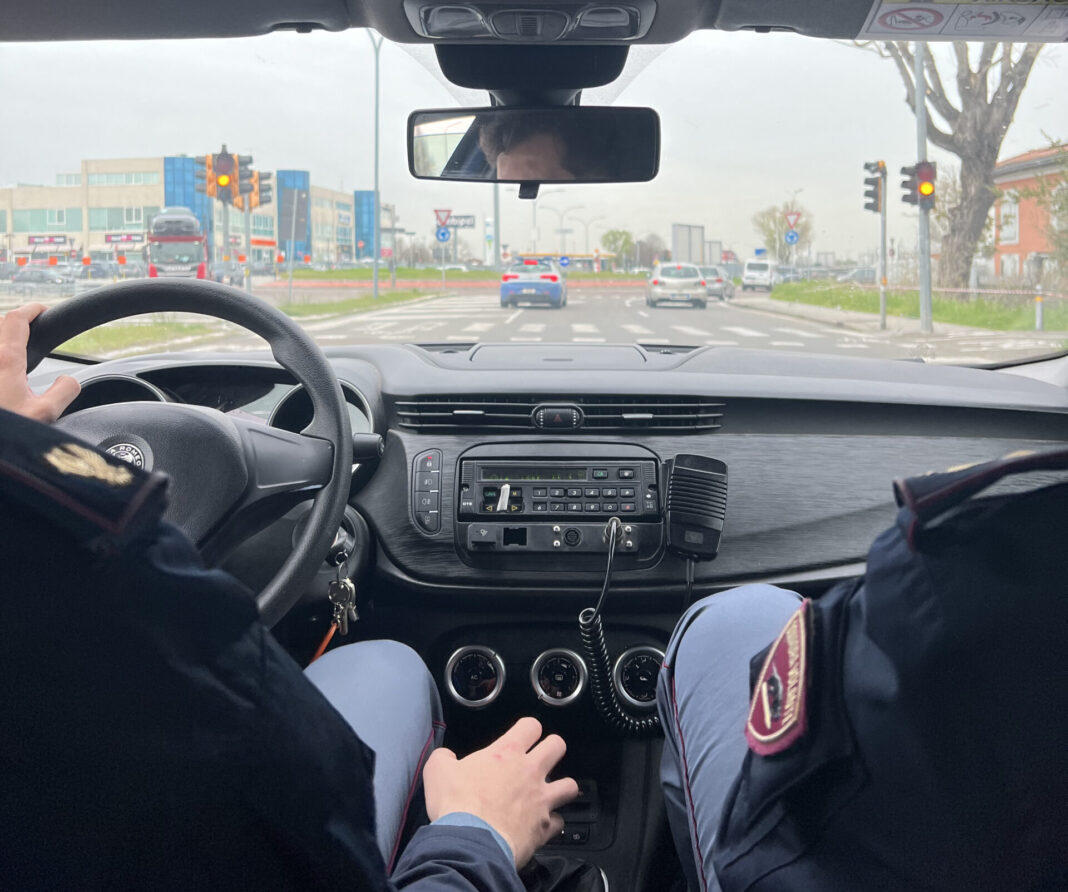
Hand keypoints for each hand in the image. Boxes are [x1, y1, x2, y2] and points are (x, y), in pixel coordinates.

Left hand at [0, 303, 79, 422]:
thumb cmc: (6, 433)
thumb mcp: (45, 415)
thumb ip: (64, 390)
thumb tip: (69, 380)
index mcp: (4, 360)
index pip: (16, 320)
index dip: (31, 310)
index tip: (43, 310)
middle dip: (13, 322)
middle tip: (29, 328)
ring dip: (2, 342)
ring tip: (14, 354)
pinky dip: (0, 361)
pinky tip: (5, 377)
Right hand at [423, 717, 578, 868]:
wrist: (471, 842)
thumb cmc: (457, 805)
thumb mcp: (438, 771)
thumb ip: (443, 758)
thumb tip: (445, 757)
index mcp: (506, 753)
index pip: (531, 725)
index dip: (528, 729)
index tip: (522, 736)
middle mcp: (529, 771)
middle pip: (557, 746)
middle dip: (552, 749)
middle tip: (542, 757)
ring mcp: (541, 799)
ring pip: (569, 784)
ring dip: (562, 787)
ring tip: (551, 792)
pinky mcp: (544, 826)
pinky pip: (559, 821)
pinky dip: (552, 823)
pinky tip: (542, 825)